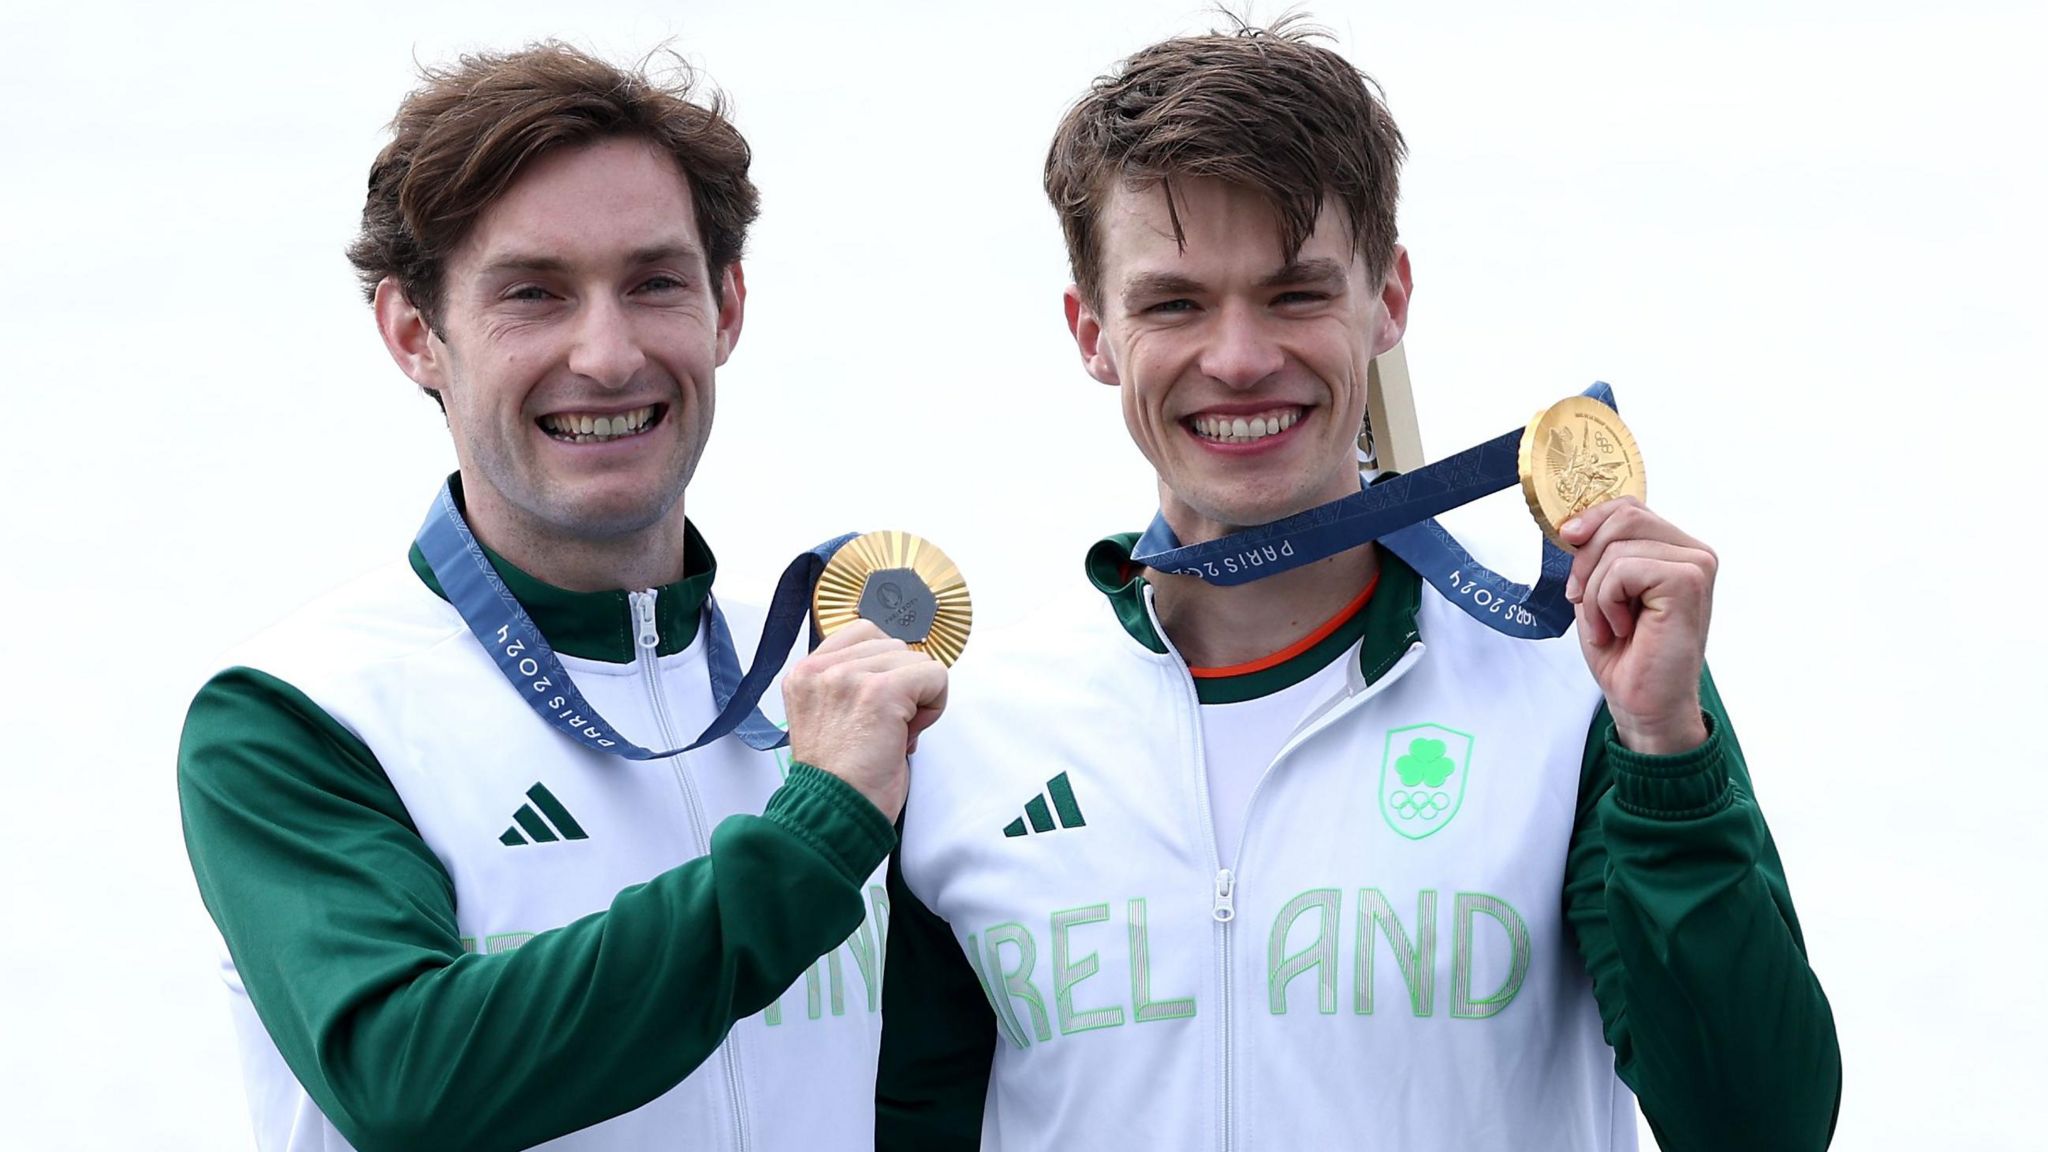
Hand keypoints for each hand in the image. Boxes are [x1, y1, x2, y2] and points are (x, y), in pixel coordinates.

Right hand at [780, 619, 947, 822]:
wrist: (833, 814)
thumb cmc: (839, 779)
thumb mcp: (830, 717)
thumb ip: (851, 684)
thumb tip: (900, 666)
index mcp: (804, 674)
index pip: (863, 633)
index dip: (884, 668)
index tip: (878, 706)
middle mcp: (819, 670)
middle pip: (893, 644)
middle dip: (901, 684)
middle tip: (886, 727)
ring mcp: (847, 677)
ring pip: (915, 659)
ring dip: (918, 695)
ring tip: (895, 731)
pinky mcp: (879, 692)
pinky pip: (934, 674)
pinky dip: (935, 704)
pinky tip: (910, 732)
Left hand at [1560, 497, 1714, 754]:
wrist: (1643, 704)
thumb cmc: (1624, 654)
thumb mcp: (1600, 591)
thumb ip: (1598, 553)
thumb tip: (1574, 524)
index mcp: (1674, 550)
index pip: (1628, 508)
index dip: (1591, 520)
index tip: (1567, 543)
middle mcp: (1693, 552)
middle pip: (1623, 516)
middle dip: (1587, 559)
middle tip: (1582, 601)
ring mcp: (1696, 564)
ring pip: (1618, 545)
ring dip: (1595, 591)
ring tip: (1610, 625)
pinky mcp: (1689, 580)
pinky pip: (1624, 568)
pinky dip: (1607, 601)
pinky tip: (1623, 629)